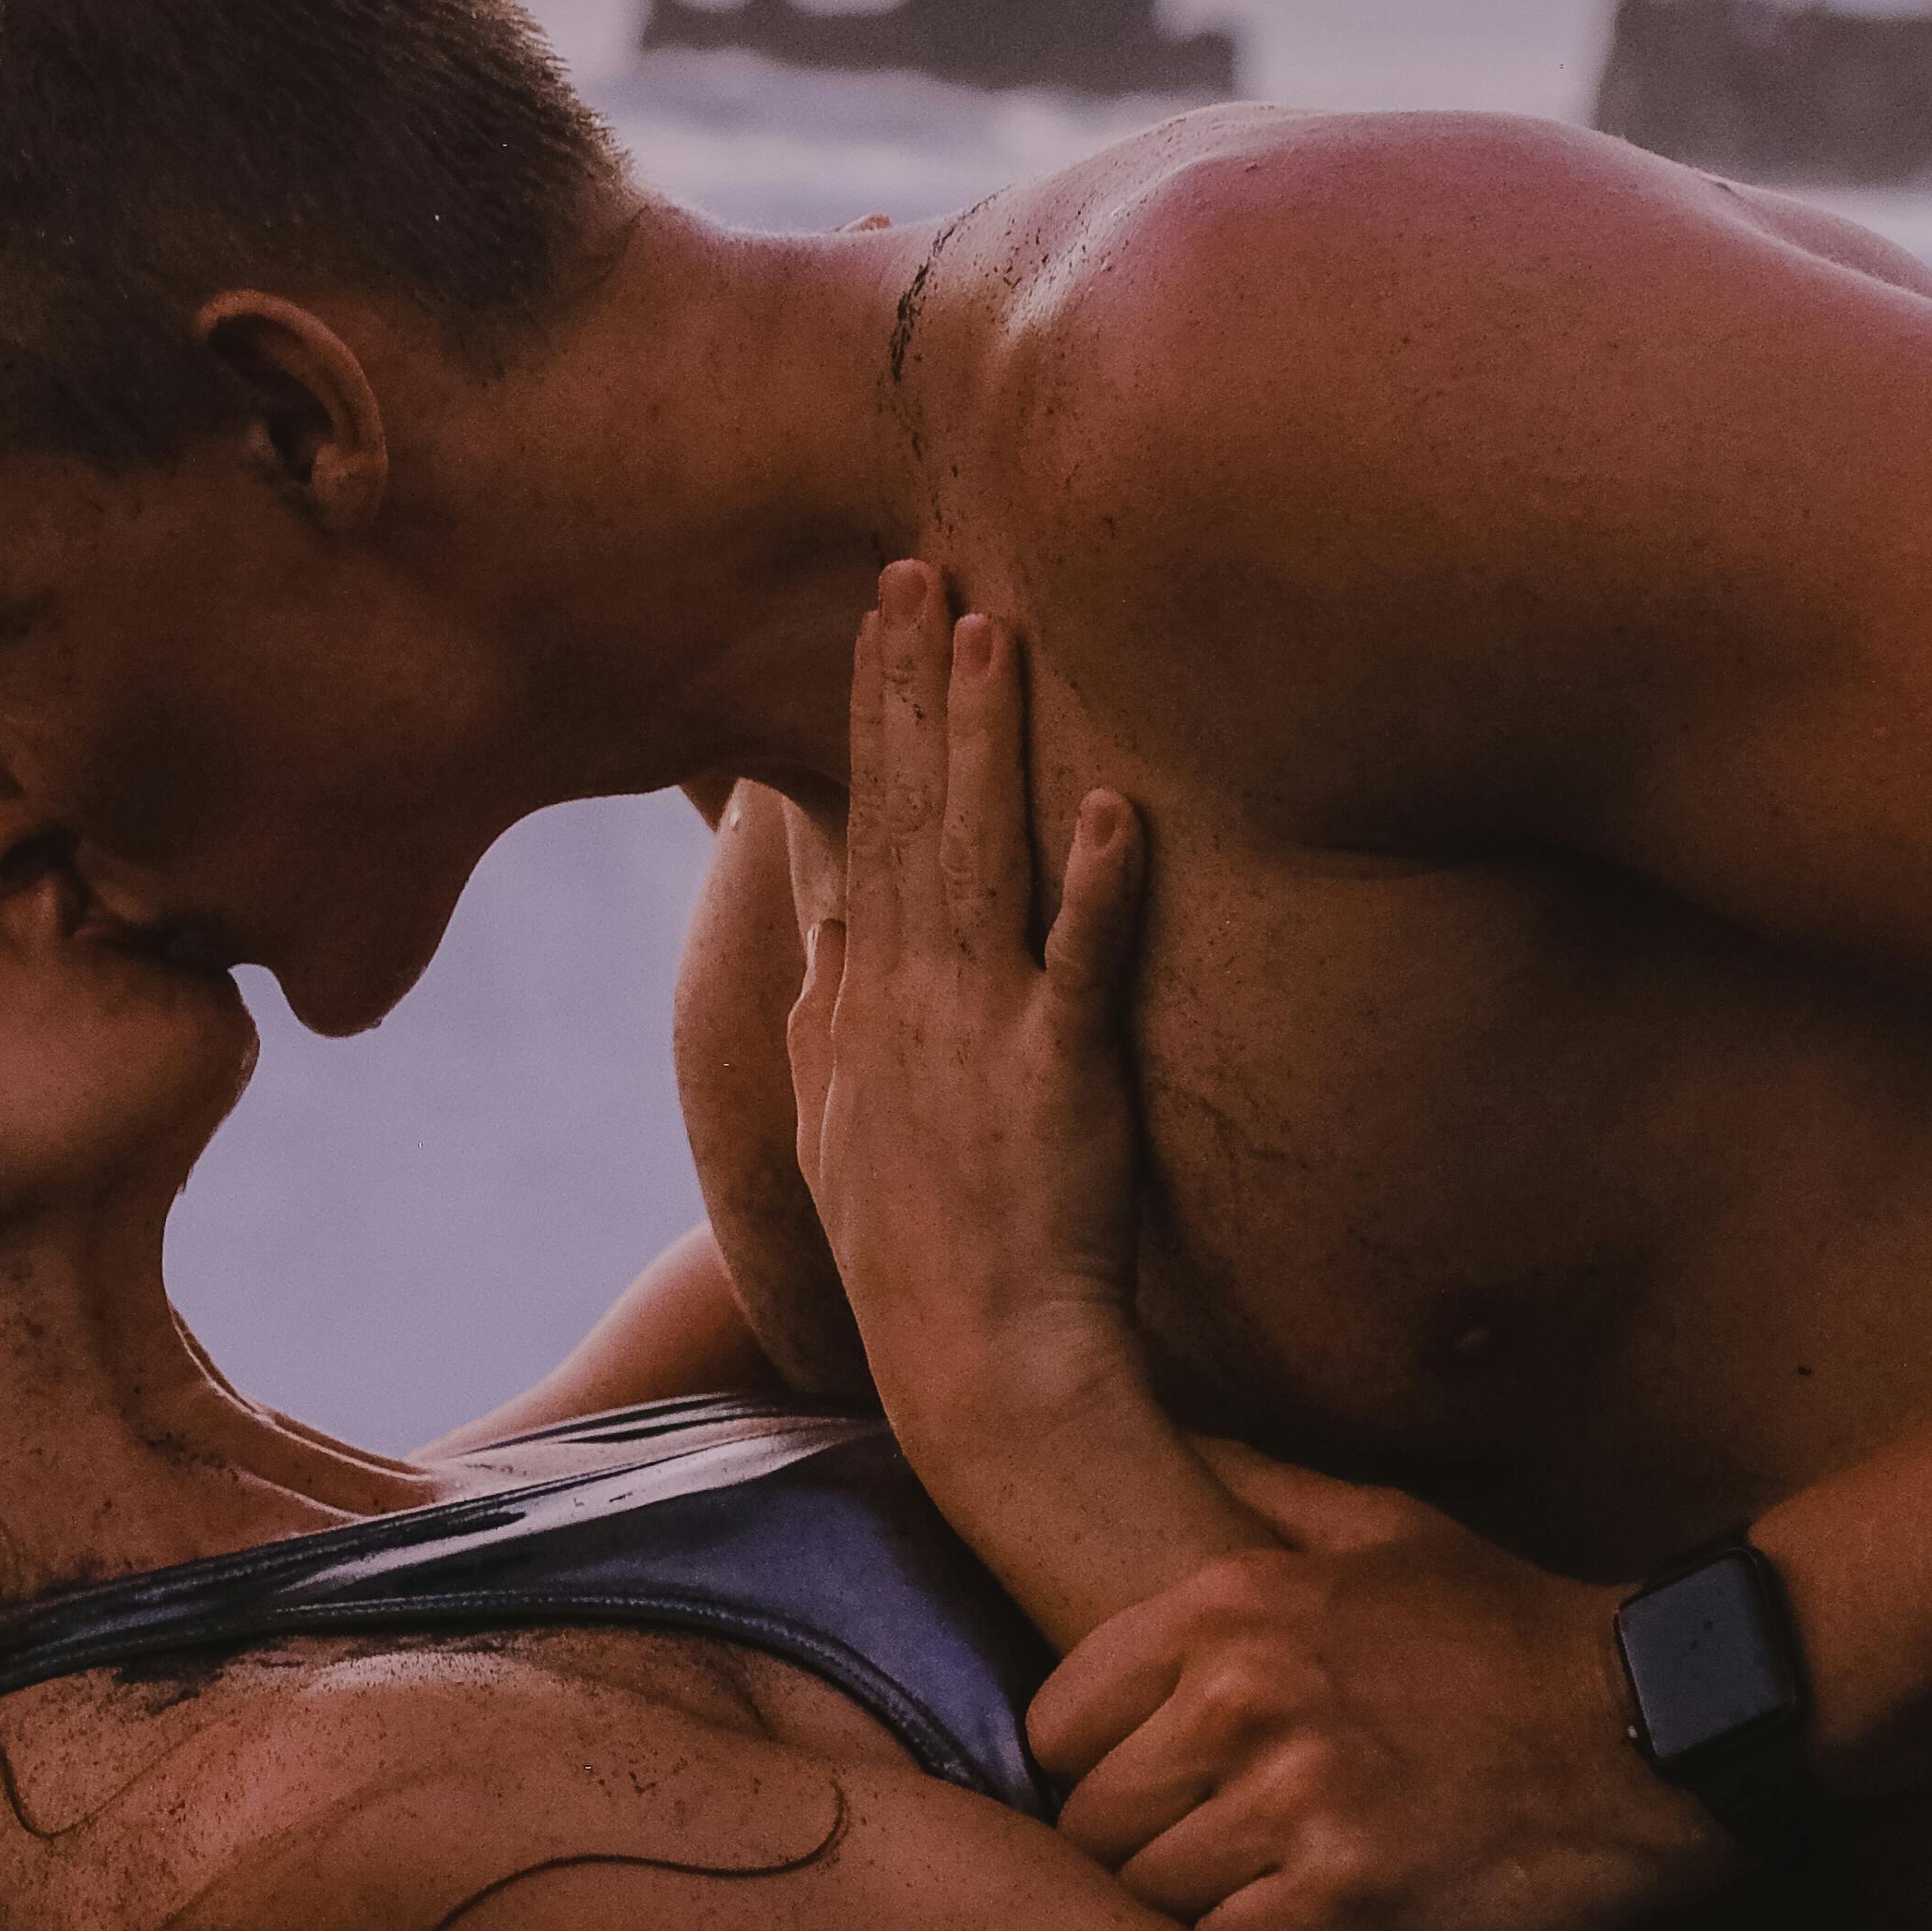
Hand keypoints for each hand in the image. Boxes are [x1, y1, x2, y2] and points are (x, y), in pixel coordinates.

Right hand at [786, 563, 1145, 1466]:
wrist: (977, 1362)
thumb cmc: (917, 1254)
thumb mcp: (834, 1127)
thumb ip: (825, 1015)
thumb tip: (825, 924)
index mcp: (862, 1001)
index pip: (865, 823)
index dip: (870, 712)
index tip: (877, 616)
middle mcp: (909, 998)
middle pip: (910, 810)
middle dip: (908, 683)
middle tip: (913, 568)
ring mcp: (979, 1034)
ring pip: (978, 856)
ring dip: (982, 741)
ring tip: (990, 633)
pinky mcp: (1058, 1081)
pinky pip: (1079, 968)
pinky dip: (1093, 890)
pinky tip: (1106, 809)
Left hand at [1028, 1449, 1727, 1930]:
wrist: (1660, 1728)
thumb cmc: (1513, 1630)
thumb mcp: (1384, 1527)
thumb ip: (1254, 1485)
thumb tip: (1164, 1429)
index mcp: (1226, 1609)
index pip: (1057, 1721)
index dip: (1096, 1760)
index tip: (1152, 1777)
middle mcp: (1242, 1702)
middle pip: (1092, 1821)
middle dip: (1142, 1841)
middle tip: (1212, 1847)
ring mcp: (1293, 1806)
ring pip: (1151, 1894)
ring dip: (1202, 1901)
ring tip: (1270, 1884)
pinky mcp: (1349, 1904)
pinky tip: (1315, 1928)